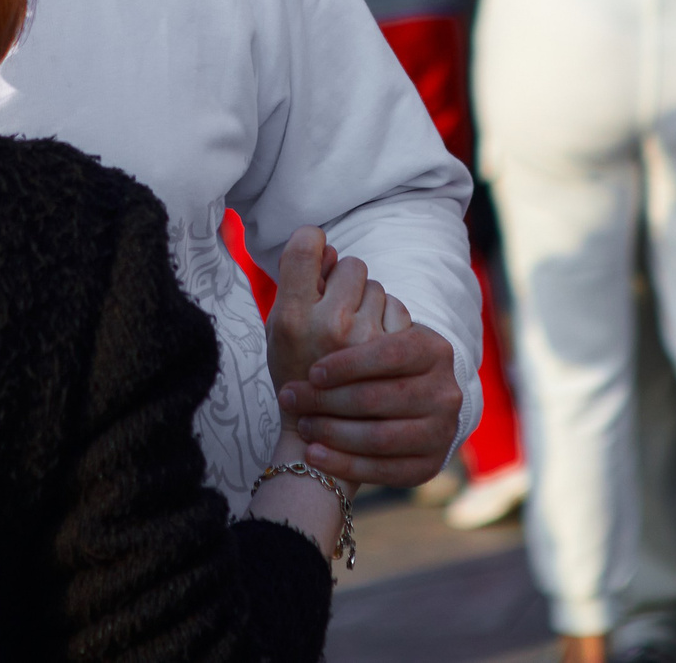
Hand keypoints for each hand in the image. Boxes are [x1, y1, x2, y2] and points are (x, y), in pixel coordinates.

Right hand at [266, 228, 400, 397]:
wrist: (319, 435)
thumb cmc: (294, 372)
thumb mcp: (277, 328)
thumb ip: (297, 285)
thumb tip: (329, 246)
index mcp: (292, 317)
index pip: (305, 247)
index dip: (312, 240)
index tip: (314, 250)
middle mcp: (328, 324)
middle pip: (351, 265)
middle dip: (345, 280)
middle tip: (335, 306)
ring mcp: (364, 339)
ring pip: (378, 287)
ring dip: (368, 301)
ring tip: (352, 332)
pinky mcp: (393, 354)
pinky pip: (398, 309)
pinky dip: (387, 319)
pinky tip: (373, 342)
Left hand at [278, 312, 461, 486]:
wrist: (399, 410)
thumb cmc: (372, 363)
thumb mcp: (370, 328)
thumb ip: (348, 299)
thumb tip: (320, 254)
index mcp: (433, 349)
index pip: (390, 353)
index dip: (348, 364)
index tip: (312, 372)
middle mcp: (446, 390)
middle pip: (379, 397)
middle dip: (327, 400)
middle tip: (291, 397)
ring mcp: (442, 430)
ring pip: (380, 437)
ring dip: (332, 432)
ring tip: (302, 423)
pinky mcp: (430, 465)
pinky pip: (385, 471)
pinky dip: (345, 464)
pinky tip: (314, 453)